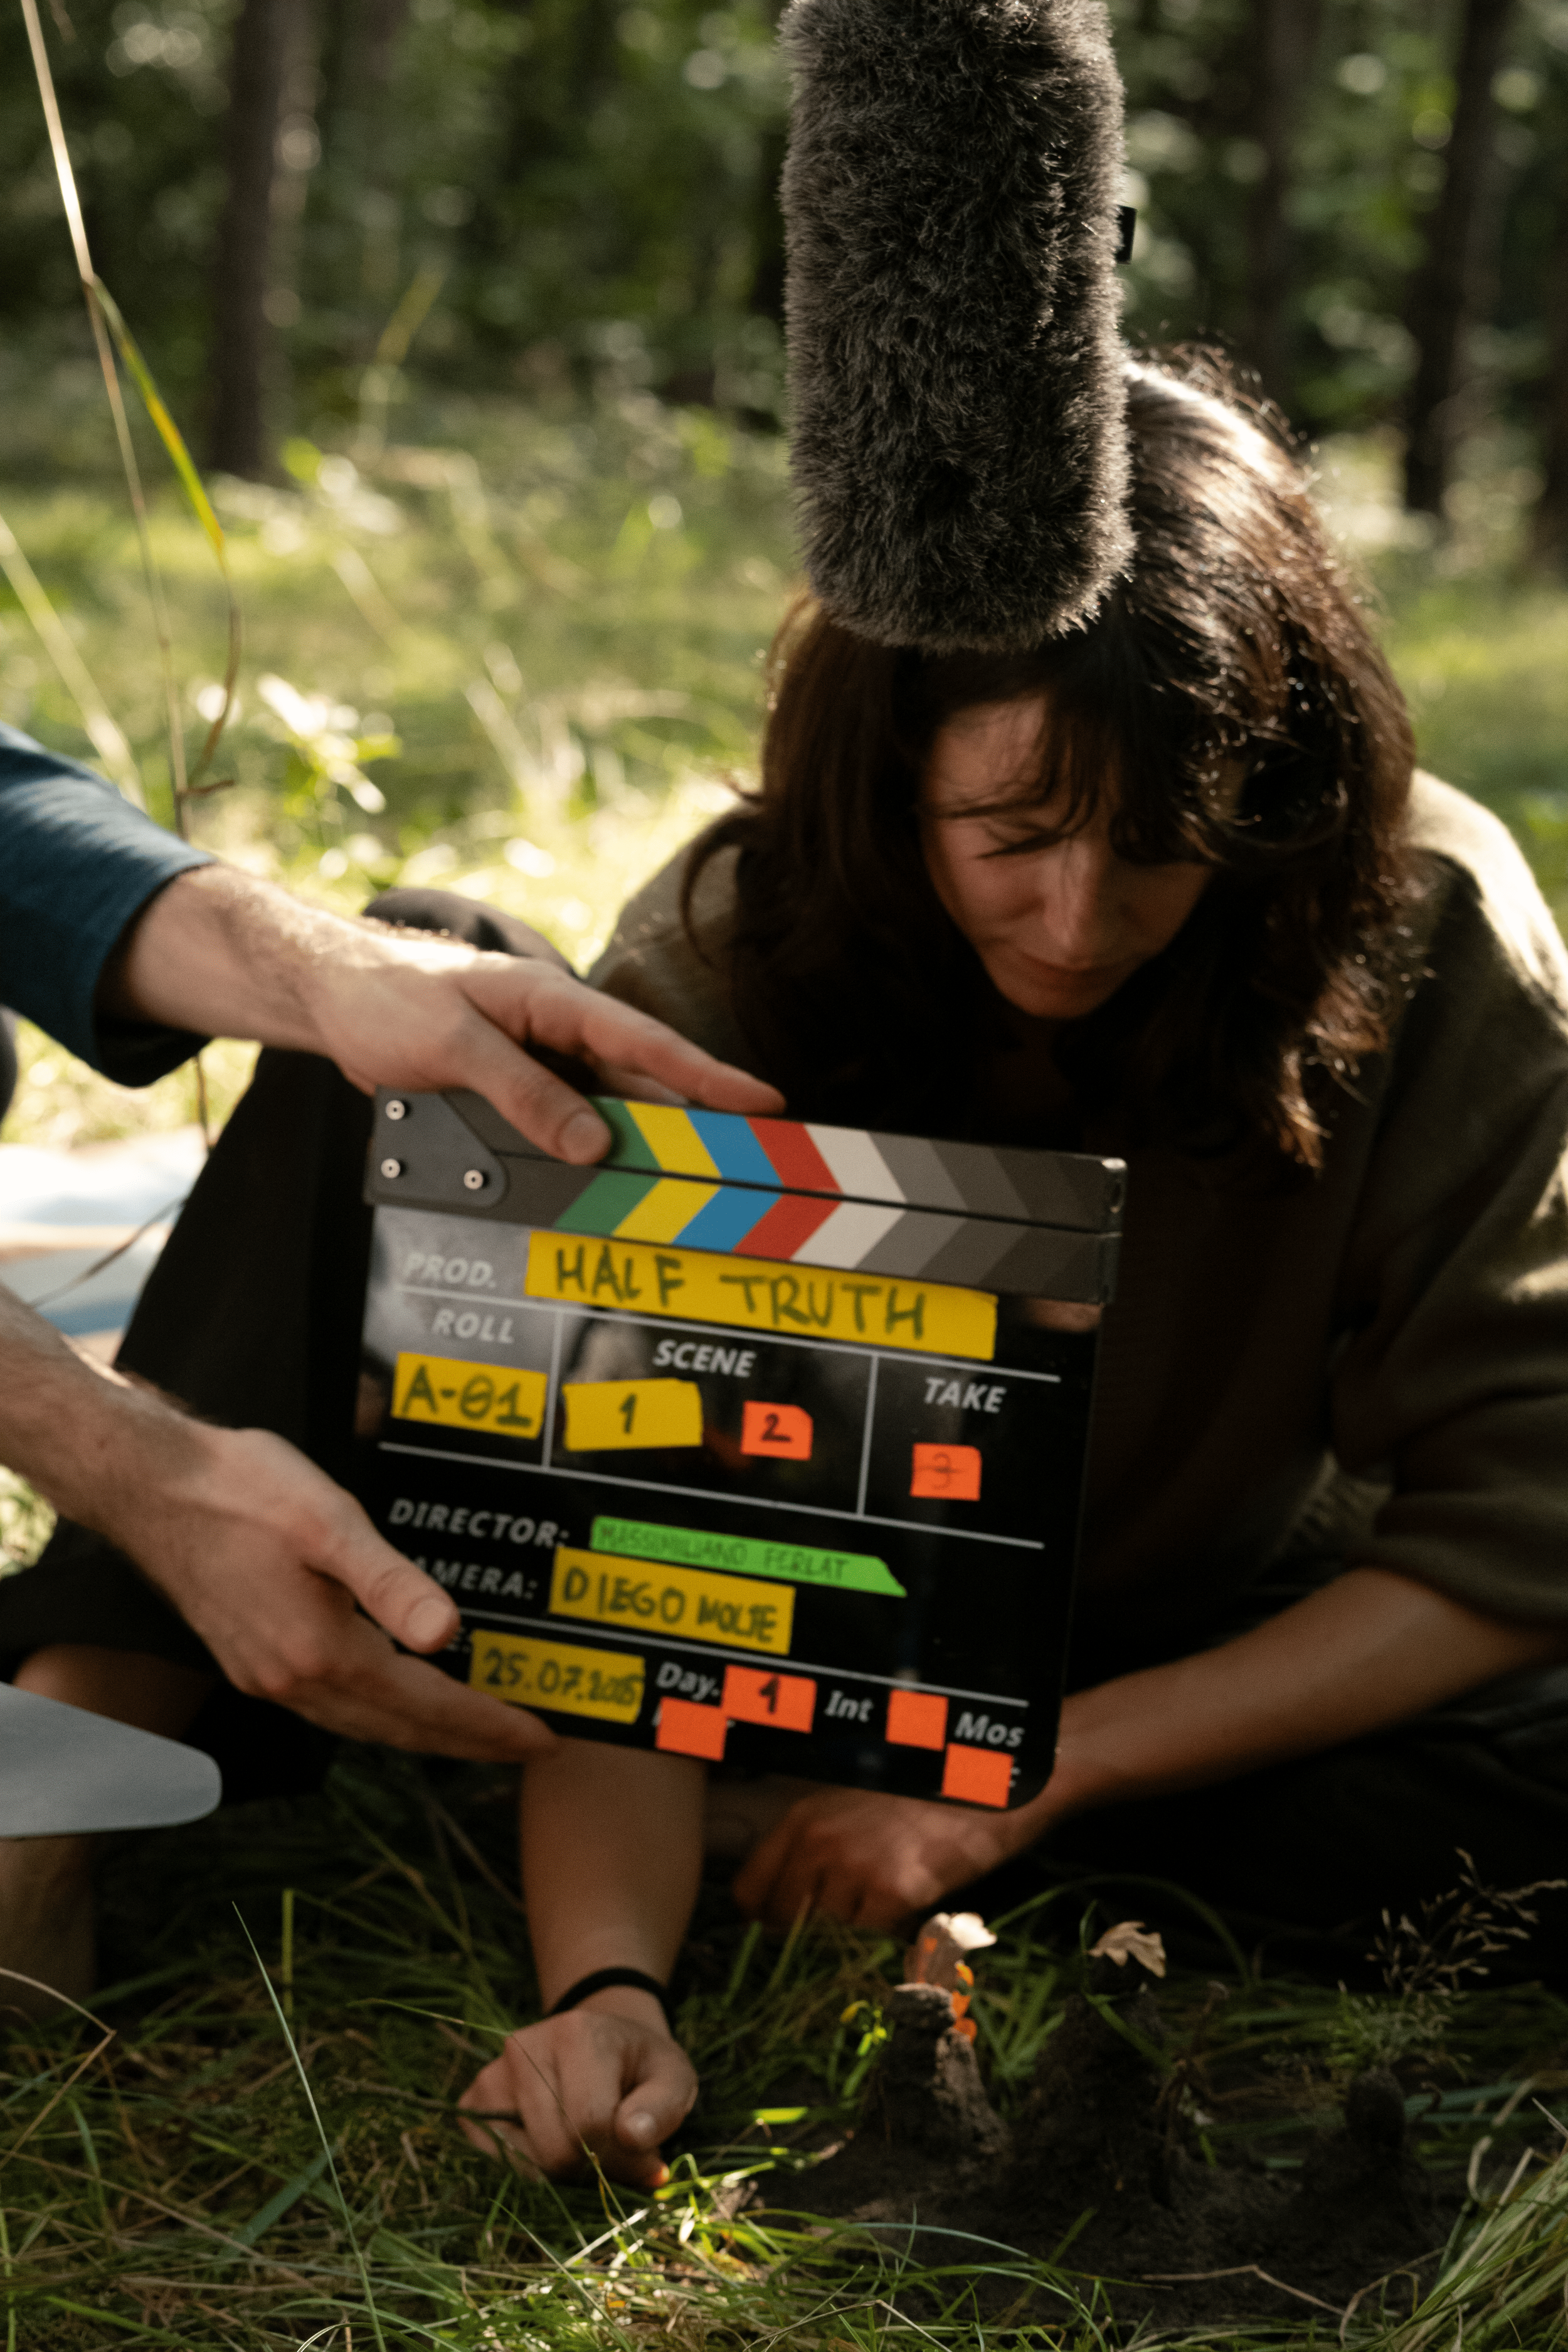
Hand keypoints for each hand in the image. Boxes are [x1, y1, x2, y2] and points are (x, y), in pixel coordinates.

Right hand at [96, 1412, 555, 1757]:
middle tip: (526, 1749)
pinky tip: (395, 1700)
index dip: (486, 1724)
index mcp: (321, 1652)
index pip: (426, 1703)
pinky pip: (332, 1708)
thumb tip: (447, 1634)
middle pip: (399, 1728)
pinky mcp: (251, 1661)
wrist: (155, 1487)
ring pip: (364, 1725)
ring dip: (422, 1734)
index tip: (540, 1738)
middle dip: (466, 1742)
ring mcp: (266, 1676)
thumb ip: (391, 1583)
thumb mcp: (331, 1524)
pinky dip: (378, 1714)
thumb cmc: (244, 1492)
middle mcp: (293, 1679)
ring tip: (474, 1734)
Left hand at [308, 933, 783, 1163]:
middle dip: (688, 1128)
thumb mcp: (453, 1043)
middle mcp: (558, 1034)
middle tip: (738, 1168)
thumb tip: (591, 1144)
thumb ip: (522, 1092)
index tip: (762, 1103)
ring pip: (603, 1117)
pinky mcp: (515, 1094)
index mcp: (555, 1001)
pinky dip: (581, 1160)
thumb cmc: (389, 996)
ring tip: (677, 1197)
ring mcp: (539, 1065)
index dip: (709, 1077)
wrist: (335, 995)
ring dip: (633, 1153)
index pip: (647, 1043)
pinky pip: (561, 1130)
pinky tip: (598, 1191)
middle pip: (639, 1088)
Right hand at [458, 1995, 696, 2185]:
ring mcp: (492, 2073)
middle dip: (590, 2170)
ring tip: (583, 2146)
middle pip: (554, 2148)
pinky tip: (550, 2145)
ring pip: (522, 2162)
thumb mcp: (673, 2078)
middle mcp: (524, 2046)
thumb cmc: (640, 2068)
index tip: (643, 2160)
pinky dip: (526, 2170)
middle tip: (612, 2156)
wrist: (602, 2044)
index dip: (619, 2159)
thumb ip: (663, 2108)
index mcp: (578, 2034)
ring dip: (558, 2173)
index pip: (590, 2123)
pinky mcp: (473, 2102)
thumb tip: (632, 2136)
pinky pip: (494, 2160)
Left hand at [731, 1784, 1030, 1931]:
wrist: (977, 1788)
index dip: (762, 1918)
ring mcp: (854, 1869)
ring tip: (883, 1905)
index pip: (748, 1891)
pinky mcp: (892, 1893)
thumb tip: (780, 1911)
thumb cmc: (915, 1799)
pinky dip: (888, 1934)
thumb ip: (811, 1853)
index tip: (777, 1930)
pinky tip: (907, 1908)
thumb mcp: (847, 1811)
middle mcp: (819, 1844)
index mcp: (802, 1821)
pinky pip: (873, 1937)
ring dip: (853, 1933)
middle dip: (805, 1936)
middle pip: (783, 1922)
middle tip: (836, 1931)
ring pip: (830, 1935)